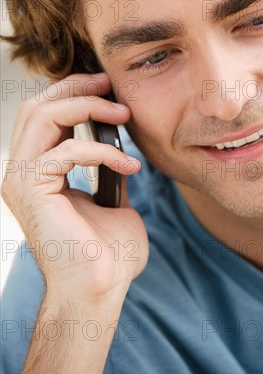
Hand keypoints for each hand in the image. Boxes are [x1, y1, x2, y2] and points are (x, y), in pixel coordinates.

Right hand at [1, 72, 148, 305]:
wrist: (100, 288)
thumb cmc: (108, 251)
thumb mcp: (111, 197)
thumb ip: (108, 169)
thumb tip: (122, 146)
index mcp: (38, 170)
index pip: (44, 113)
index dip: (73, 91)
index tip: (108, 85)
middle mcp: (21, 170)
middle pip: (38, 105)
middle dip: (76, 86)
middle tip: (112, 84)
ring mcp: (21, 179)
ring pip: (44, 116)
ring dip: (88, 107)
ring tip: (125, 114)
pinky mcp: (30, 189)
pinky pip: (67, 150)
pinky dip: (103, 151)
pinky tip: (130, 166)